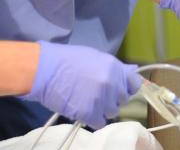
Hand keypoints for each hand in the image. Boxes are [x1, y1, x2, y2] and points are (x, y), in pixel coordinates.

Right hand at [22, 41, 141, 128]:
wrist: (45, 70)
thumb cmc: (68, 60)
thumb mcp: (96, 57)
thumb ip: (116, 67)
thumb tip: (133, 70)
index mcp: (115, 68)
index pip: (134, 84)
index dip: (127, 87)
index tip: (118, 89)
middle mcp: (112, 84)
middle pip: (122, 100)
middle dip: (112, 98)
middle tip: (97, 94)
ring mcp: (101, 100)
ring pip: (112, 112)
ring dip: (102, 109)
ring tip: (88, 101)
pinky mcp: (89, 113)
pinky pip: (99, 122)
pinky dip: (93, 119)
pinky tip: (83, 110)